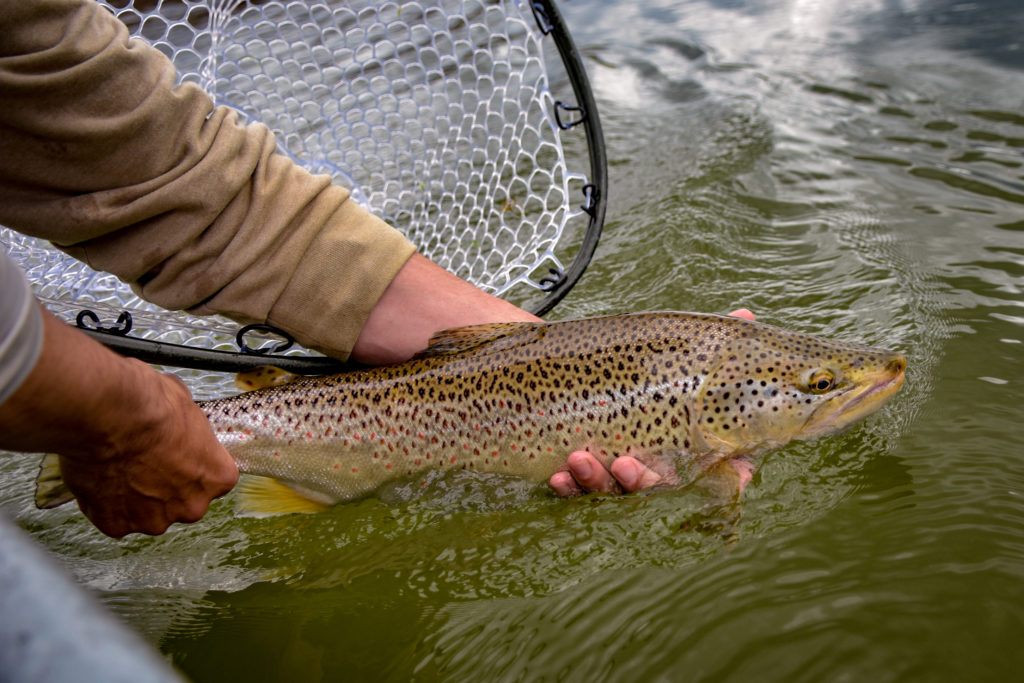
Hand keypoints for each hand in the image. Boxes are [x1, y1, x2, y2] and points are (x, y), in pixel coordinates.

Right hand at [58, 365, 238, 537]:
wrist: (110, 415)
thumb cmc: (151, 406)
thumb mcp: (186, 404)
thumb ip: (190, 427)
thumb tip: (178, 418)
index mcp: (217, 477)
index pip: (215, 479)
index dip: (193, 466)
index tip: (179, 456)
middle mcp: (192, 505)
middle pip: (183, 501)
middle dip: (166, 486)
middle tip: (146, 462)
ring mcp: (153, 519)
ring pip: (148, 513)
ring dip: (136, 497)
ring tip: (120, 468)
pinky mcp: (117, 525)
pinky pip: (113, 517)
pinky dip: (105, 503)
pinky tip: (101, 478)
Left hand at [549, 308, 755, 496]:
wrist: (559, 357)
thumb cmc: (628, 360)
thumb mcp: (665, 348)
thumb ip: (704, 342)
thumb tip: (745, 314)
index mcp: (684, 439)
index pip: (718, 470)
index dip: (731, 478)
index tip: (734, 477)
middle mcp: (653, 461)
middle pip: (657, 486)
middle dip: (642, 481)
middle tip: (625, 463)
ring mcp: (614, 468)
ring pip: (611, 490)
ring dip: (597, 481)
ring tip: (579, 458)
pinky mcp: (576, 470)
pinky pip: (573, 489)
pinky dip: (566, 486)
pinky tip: (556, 476)